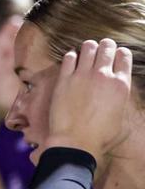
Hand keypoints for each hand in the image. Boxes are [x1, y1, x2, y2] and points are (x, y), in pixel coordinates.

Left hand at [47, 38, 133, 161]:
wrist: (75, 142)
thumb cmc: (99, 136)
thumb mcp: (120, 116)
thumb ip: (119, 99)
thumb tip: (116, 95)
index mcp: (121, 84)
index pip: (124, 55)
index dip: (119, 54)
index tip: (114, 58)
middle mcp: (103, 75)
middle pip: (107, 46)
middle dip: (105, 47)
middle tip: (100, 52)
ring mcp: (83, 75)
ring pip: (88, 47)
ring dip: (88, 48)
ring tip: (85, 54)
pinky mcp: (64, 80)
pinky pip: (69, 57)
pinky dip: (71, 56)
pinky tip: (71, 62)